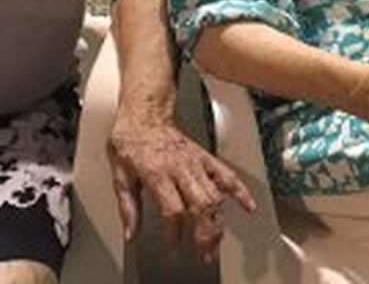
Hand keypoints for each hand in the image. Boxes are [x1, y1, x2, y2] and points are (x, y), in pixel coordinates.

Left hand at [107, 111, 254, 261]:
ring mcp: (196, 162)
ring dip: (218, 222)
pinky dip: (240, 191)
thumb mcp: (120, 176)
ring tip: (217, 243)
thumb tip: (131, 234)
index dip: (174, 235)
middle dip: (205, 234)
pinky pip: (227, 174)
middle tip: (203, 254)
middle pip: (200, 205)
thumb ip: (128, 208)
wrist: (144, 115)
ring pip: (215, 195)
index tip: (171, 249)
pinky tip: (248, 207)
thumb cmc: (130, 142)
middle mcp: (180, 168)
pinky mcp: (205, 157)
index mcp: (156, 173)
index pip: (172, 210)